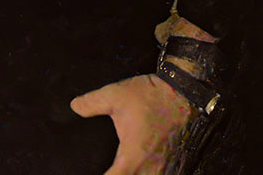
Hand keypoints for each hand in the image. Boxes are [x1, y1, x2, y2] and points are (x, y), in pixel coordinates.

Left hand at [70, 74, 193, 174]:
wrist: (188, 95)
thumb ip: (91, 103)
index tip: (96, 172)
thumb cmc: (152, 96)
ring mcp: (168, 170)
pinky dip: (150, 174)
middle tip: (111, 169)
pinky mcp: (179, 167)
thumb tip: (74, 106)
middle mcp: (152, 169)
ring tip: (124, 169)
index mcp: (134, 157)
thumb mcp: (115, 95)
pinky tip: (142, 169)